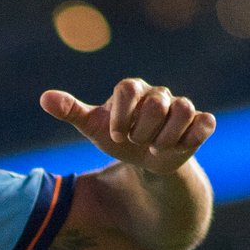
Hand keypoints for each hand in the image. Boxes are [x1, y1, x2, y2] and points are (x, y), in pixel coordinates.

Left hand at [41, 79, 214, 175]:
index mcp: (133, 90)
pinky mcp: (199, 124)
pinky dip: (195, 134)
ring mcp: (182, 108)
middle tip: (136, 143)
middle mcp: (158, 94)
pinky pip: (205, 122)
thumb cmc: (119, 137)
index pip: (129, 88)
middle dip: (142, 132)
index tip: (117, 136)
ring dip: (165, 137)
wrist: (144, 161)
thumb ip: (71, 111)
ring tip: (155, 148)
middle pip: (155, 104)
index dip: (122, 115)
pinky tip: (180, 147)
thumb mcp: (93, 128)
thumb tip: (44, 98)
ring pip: (183, 109)